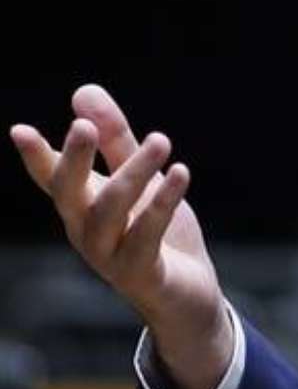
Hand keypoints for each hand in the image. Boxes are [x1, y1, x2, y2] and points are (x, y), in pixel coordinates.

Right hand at [10, 84, 233, 388]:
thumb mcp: (141, 180)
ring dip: (134, 174)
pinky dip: (163, 203)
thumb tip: (83, 91)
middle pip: (70, 194)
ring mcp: (110, 256)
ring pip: (110, 212)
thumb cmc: (158, 235)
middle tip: (84, 126)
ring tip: (161, 140)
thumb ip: (116, 139)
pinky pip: (146, 236)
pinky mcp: (141, 273)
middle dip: (74, 160)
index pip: (53, 179)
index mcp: (84, 208)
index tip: (19, 130)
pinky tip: (181, 172)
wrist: (187, 297)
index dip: (37, 157)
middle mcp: (87, 232)